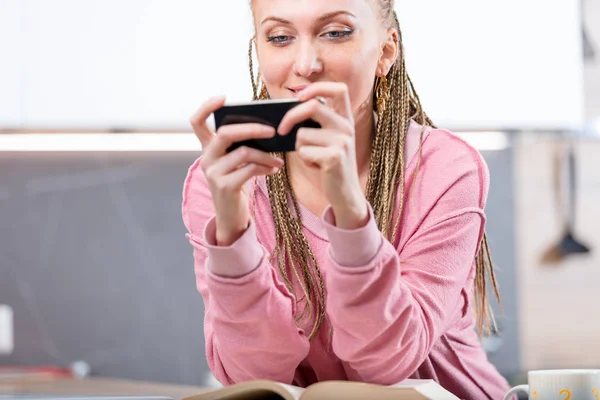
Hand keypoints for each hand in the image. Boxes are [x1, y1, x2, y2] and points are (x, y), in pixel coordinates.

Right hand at [190, 96, 283, 245]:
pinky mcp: (224, 187)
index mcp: (207, 148)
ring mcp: (213, 173)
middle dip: (251, 129)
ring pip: (242, 153)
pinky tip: (274, 169)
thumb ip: (242, 145)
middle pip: (225, 133)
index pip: (197, 122)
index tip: (223, 97)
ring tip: (278, 159)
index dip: (206, 107)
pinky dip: (265, 168)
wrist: (231, 215)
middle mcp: (206, 158)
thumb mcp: (235, 161)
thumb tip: (266, 127)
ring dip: (265, 155)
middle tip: (272, 130)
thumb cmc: (237, 182)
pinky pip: (249, 170)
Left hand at [278, 82, 368, 229]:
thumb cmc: (328, 164)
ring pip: (303, 134)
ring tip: (313, 157)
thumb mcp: (325, 140)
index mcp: (345, 119)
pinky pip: (303, 151)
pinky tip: (317, 166)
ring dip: (299, 148)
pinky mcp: (335, 157)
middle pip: (312, 106)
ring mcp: (343, 141)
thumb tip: (285, 113)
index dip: (318, 87)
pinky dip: (304, 160)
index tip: (299, 96)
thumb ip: (314, 124)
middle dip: (290, 117)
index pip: (339, 89)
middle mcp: (347, 127)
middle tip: (281, 130)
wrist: (345, 193)